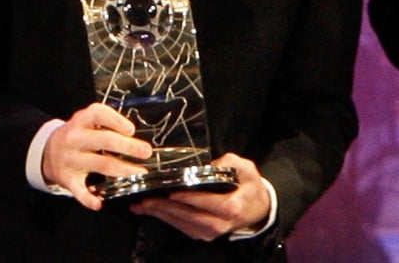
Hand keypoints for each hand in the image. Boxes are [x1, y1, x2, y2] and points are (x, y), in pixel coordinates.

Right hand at [41, 102, 152, 209]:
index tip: (131, 130)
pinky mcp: (67, 179)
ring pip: (100, 164)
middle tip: (146, 151)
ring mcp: (70, 159)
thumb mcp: (87, 121)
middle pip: (105, 141)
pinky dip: (89, 199)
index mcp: (81, 120)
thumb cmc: (78, 133)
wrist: (47, 150)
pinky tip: (100, 202)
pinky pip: (79, 191)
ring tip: (139, 171)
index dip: (117, 121)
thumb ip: (107, 123)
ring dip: (123, 169)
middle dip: (129, 146)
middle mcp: (74, 138)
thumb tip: (135, 134)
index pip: (99, 114)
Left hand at [130, 153, 270, 240]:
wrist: (257, 210)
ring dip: (161, 215)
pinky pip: (182, 227)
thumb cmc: (250, 187)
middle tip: (145, 200)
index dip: (188, 198)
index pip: (207, 203)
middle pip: (188, 216)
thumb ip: (229, 162)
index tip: (172, 192)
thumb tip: (208, 165)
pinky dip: (167, 219)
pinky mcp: (204, 235)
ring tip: (142, 206)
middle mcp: (220, 224)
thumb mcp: (247, 168)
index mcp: (231, 207)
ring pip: (182, 224)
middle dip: (165, 208)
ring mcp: (211, 232)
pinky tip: (154, 211)